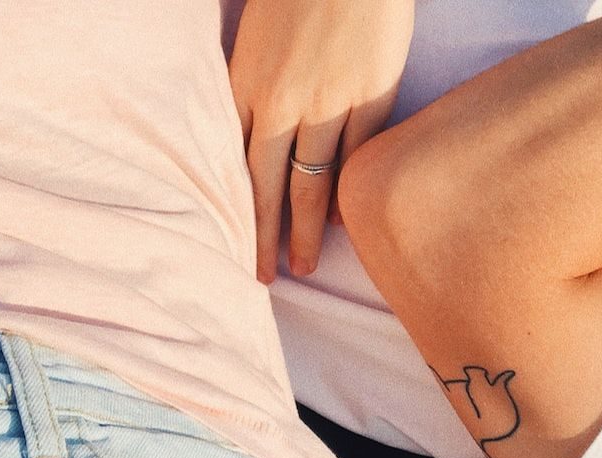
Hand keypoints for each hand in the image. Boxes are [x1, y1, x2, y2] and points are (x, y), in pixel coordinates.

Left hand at [229, 0, 413, 282]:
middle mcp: (281, 100)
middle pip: (266, 184)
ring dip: (305, 230)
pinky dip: (352, 189)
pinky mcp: (371, 93)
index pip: (233, 163)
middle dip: (262, 236)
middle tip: (261, 278)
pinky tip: (345, 222)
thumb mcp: (255, 34)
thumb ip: (252, 82)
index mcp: (245, 81)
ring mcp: (329, 100)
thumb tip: (255, 128)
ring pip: (312, 182)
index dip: (233, 210)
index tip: (229, 245)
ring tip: (303, 266)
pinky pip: (360, 155)